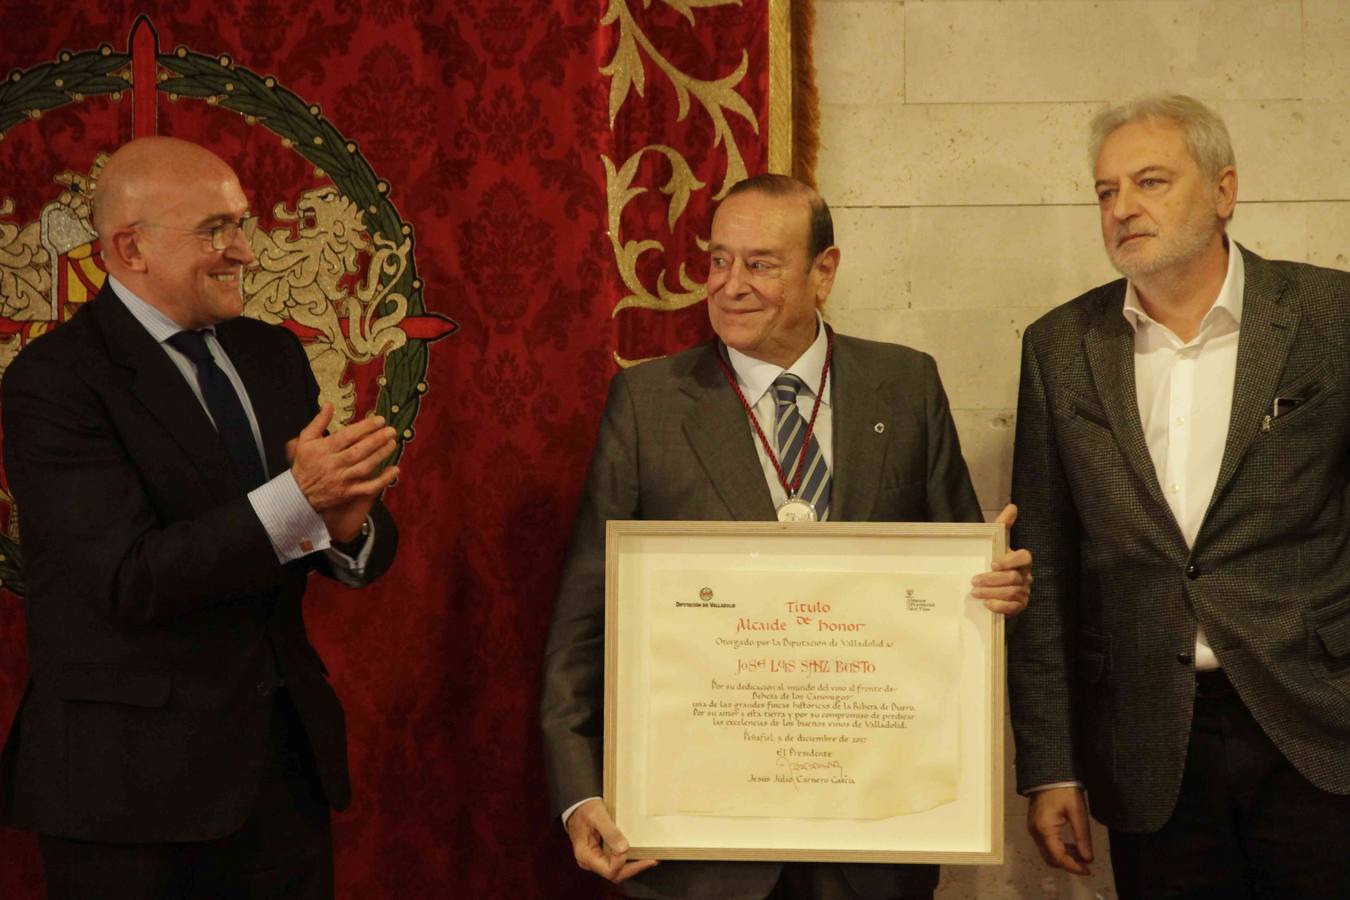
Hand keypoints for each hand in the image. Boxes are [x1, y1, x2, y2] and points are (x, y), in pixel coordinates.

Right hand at [288, 405, 398, 540]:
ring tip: (393, 443)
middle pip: (359, 451)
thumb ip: (319, 422)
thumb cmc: (304, 464)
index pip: (347, 436)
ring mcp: (343, 480)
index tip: (379, 420)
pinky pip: (369, 488)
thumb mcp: (305, 440)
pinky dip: (383, 480)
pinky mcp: (349, 493)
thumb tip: (329, 404)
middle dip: (377, 440)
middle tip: (391, 430)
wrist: (299, 494)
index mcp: (324, 449)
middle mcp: (335, 464)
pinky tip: (395, 470)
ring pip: (366, 467)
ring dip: (381, 455)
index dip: (365, 427)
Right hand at [564, 798, 657, 883]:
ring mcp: (595, 859)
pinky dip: (627, 860)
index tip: (630, 849)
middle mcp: (590, 861)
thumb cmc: (585, 809)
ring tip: (649, 858)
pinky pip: (615, 863)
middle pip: (614, 874)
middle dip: (633, 868)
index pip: (608, 870)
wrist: (577, 805)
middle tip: (651, 860)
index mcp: (586, 855)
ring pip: (616, 871)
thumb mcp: (598, 816)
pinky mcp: (600, 854)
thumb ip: (610, 832)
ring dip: (633, 866)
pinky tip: (639, 854)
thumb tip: (624, 849)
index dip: (622, 862)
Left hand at [970, 503, 1031, 615]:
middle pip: (1013, 578)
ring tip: (974, 593)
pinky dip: (1000, 606)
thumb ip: (1003, 525)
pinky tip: (987, 604)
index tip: (993, 564)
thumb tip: (1012, 507)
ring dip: (992, 593)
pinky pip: (1013, 608)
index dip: (1010, 560)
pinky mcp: (1019, 606)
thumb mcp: (996, 543)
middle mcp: (1026, 575)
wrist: (993, 587)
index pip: (1025, 557)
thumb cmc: (995, 562)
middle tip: (974, 581)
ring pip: (1012, 593)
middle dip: (992, 580)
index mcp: (1022, 560)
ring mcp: (1024, 592)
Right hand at [1027, 786, 1093, 875]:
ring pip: (1047, 853)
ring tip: (1082, 854)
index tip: (1089, 871)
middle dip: (1069, 864)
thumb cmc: (1064, 790)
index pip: (1058, 857)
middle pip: (1050, 859)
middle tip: (1086, 864)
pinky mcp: (1034, 825)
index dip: (1074, 867)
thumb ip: (1082, 836)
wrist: (1048, 773)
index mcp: (1044, 829)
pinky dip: (1058, 850)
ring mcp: (1032, 829)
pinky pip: (1045, 845)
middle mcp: (1035, 832)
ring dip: (1064, 857)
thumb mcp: (1077, 812)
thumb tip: (1088, 859)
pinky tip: (1072, 846)